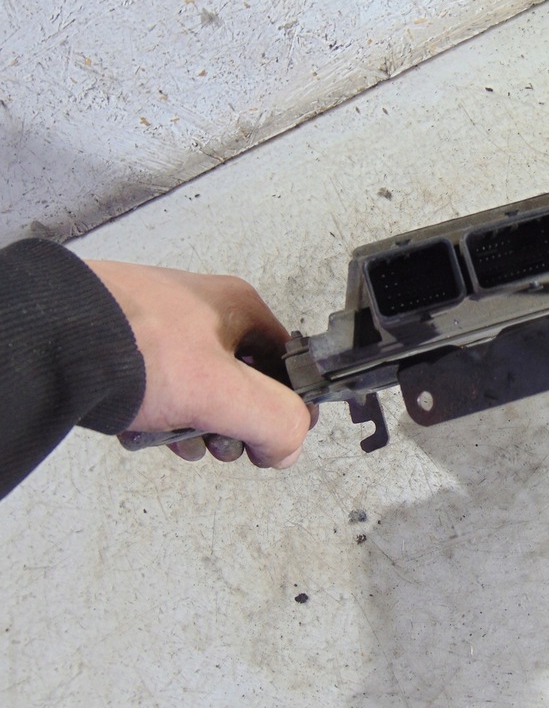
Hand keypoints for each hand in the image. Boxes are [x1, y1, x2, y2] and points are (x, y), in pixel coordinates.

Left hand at [86, 260, 314, 467]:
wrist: (51, 340)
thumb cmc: (135, 350)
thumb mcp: (225, 393)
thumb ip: (275, 422)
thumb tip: (286, 448)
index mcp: (241, 306)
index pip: (290, 365)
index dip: (287, 408)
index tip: (267, 438)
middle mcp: (207, 310)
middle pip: (246, 383)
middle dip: (234, 424)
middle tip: (215, 440)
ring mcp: (166, 326)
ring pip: (202, 390)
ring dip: (196, 425)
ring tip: (174, 438)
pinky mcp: (131, 344)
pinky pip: (163, 388)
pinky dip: (160, 416)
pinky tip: (145, 430)